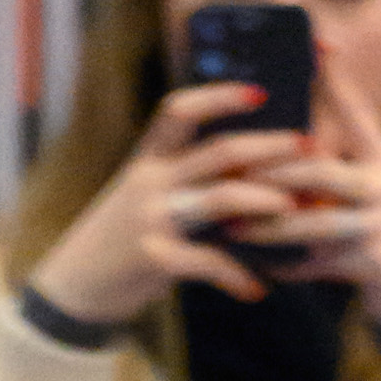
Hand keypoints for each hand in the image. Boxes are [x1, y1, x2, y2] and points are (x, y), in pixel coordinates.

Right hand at [29, 80, 312, 328]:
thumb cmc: (117, 239)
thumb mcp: (140, 194)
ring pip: (219, 198)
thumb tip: (237, 164)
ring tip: (292, 207)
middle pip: (217, 150)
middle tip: (306, 145)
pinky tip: (257, 289)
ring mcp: (152, 219)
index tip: (260, 91)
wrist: (73, 286)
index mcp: (148, 160)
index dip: (220, 96)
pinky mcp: (154, 259)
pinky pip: (207, 263)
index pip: (181, 110)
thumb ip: (179, 176)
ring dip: (262, 201)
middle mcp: (150, 181)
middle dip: (267, 146)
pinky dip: (236, 277)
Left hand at [223, 61, 380, 328]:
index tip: (314, 42)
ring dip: (270, 226)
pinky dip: (288, 267)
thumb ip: (342, 166)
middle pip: (321, 170)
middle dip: (273, 173)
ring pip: (315, 221)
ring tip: (234, 227)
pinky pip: (318, 263)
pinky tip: (259, 268)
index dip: (335, 78)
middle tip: (232, 174)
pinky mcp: (376, 262)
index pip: (358, 111)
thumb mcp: (374, 190)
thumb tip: (294, 142)